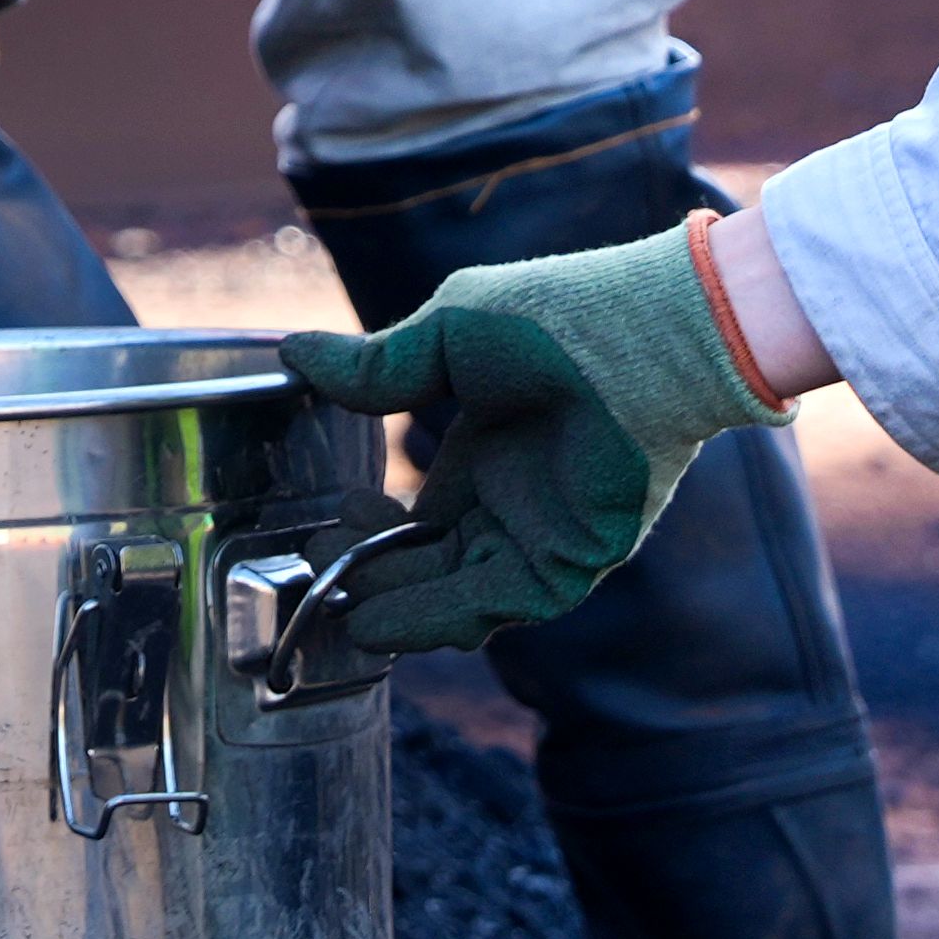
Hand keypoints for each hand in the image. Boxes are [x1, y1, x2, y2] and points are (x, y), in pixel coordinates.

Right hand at [276, 228, 777, 654]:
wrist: (642, 339)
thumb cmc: (556, 316)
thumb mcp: (446, 334)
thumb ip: (378, 366)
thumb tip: (296, 355)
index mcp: (489, 450)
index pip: (424, 516)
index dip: (374, 531)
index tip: (334, 521)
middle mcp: (516, 501)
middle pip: (433, 565)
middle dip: (374, 578)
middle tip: (319, 579)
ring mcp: (545, 536)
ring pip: (457, 596)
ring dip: (396, 608)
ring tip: (338, 610)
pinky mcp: (572, 563)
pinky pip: (495, 609)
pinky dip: (432, 621)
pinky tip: (376, 621)